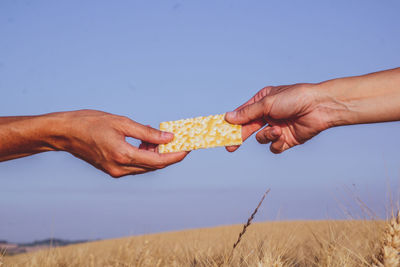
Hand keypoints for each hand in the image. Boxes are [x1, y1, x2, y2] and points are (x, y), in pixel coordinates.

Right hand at [57, 110, 186, 176]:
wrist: (65, 133)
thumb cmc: (91, 123)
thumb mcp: (122, 123)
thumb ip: (147, 133)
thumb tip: (168, 137)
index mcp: (123, 156)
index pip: (158, 162)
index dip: (175, 156)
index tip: (188, 148)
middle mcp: (120, 169)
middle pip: (154, 166)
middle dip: (168, 155)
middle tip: (178, 141)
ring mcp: (115, 171)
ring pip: (145, 167)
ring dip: (155, 155)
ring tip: (158, 138)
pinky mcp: (112, 170)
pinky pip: (135, 166)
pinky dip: (144, 156)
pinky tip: (145, 143)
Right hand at [225, 84, 331, 152]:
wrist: (320, 108)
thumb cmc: (294, 99)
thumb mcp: (267, 103)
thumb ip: (247, 113)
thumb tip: (228, 118)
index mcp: (262, 102)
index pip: (242, 114)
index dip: (232, 123)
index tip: (220, 131)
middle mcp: (268, 115)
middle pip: (248, 129)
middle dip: (239, 137)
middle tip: (230, 147)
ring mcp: (277, 128)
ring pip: (261, 139)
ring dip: (267, 136)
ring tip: (277, 131)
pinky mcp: (286, 139)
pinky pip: (274, 147)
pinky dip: (277, 143)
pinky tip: (284, 136)